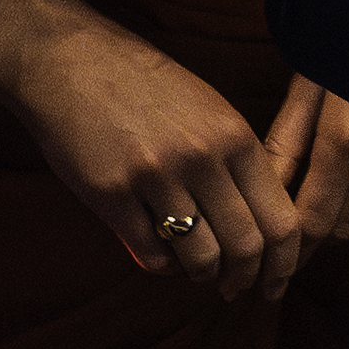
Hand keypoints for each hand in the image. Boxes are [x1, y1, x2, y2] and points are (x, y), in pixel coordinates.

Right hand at [4, 15, 307, 298]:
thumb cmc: (141, 84)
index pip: (281, 219)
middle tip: (235, 289)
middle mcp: (201, 158)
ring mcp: (155, 177)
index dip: (284, 262)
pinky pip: (151, 254)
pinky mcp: (111, 194)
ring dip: (202, 275)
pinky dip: (161, 265)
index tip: (275, 281)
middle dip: (244, 279)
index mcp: (235, 136)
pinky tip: (158, 253)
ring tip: (195, 271)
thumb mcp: (207, 108)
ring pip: (201, 258)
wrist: (65, 58)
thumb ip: (236, 160)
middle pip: (246, 247)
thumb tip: (262, 223)